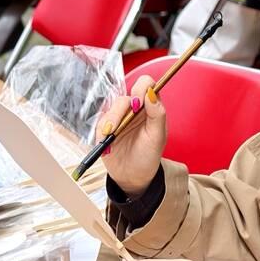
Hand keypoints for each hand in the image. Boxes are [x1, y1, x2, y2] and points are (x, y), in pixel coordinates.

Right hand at [98, 75, 166, 196]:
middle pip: (125, 96)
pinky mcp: (106, 127)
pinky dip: (103, 130)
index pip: (147, 84)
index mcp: (150, 107)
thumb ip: (157, 114)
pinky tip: (108, 141)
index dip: (142, 88)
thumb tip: (152, 93)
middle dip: (122, 109)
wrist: (133, 176)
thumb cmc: (149, 155)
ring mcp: (119, 117)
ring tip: (113, 135)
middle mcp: (135, 109)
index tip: (138, 103)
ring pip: (111, 108)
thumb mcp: (158, 136)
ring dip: (111, 120)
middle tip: (123, 121)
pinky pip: (101, 121)